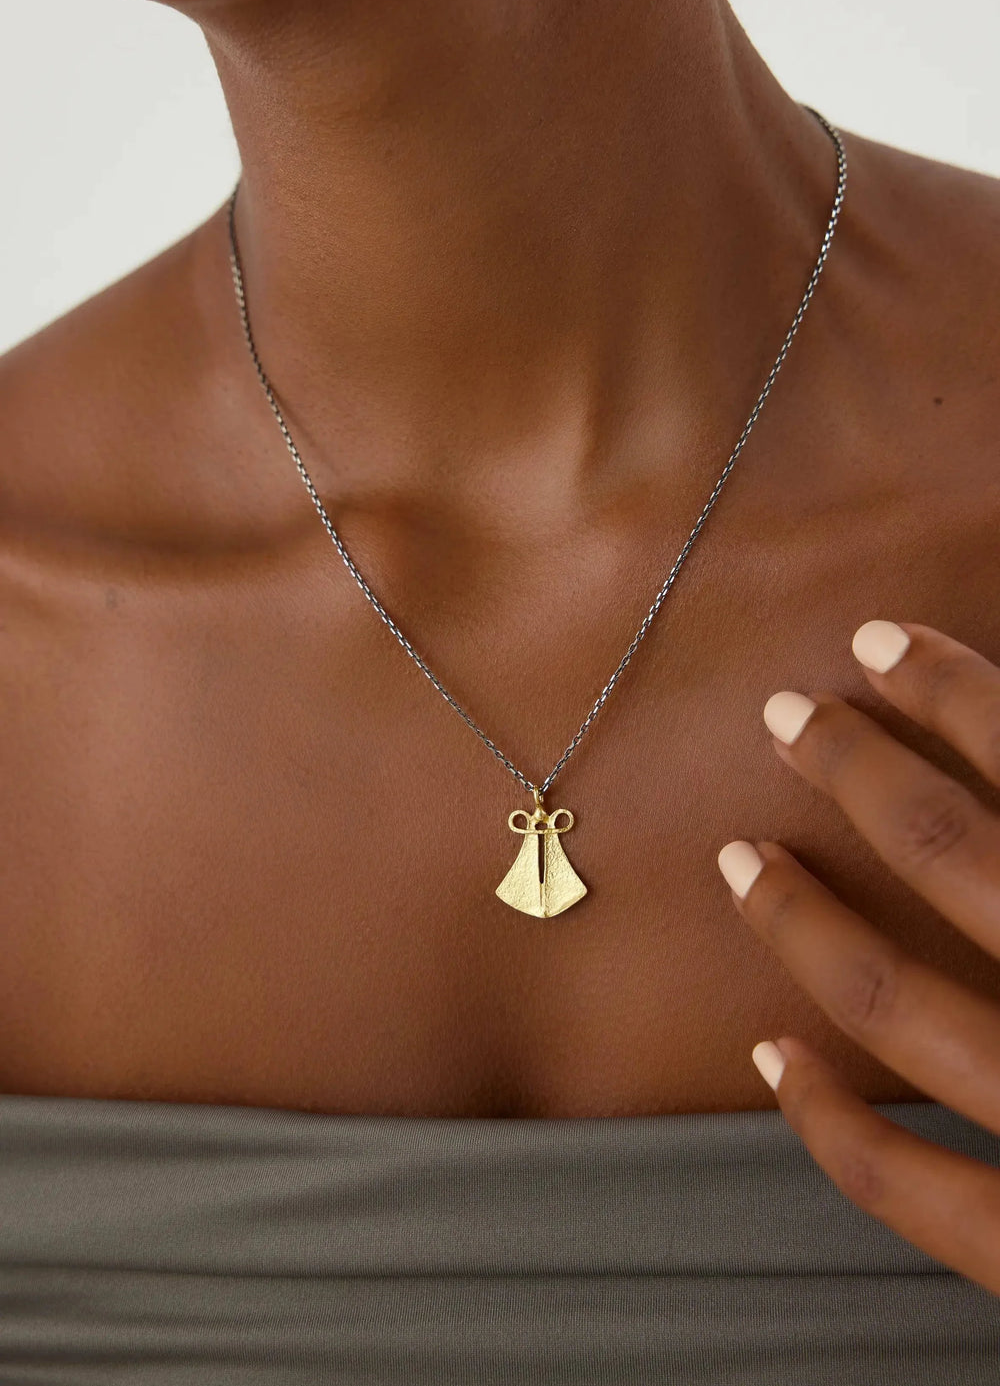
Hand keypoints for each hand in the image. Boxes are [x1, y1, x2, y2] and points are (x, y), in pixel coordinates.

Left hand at [718, 620, 999, 1296]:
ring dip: (802, 918)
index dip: (952, 689)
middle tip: (786, 714)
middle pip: (954, 853)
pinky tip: (770, 1056)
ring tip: (740, 859)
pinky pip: (908, 1188)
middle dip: (856, 768)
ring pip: (900, 1003)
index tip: (879, 642)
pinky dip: (824, 1118)